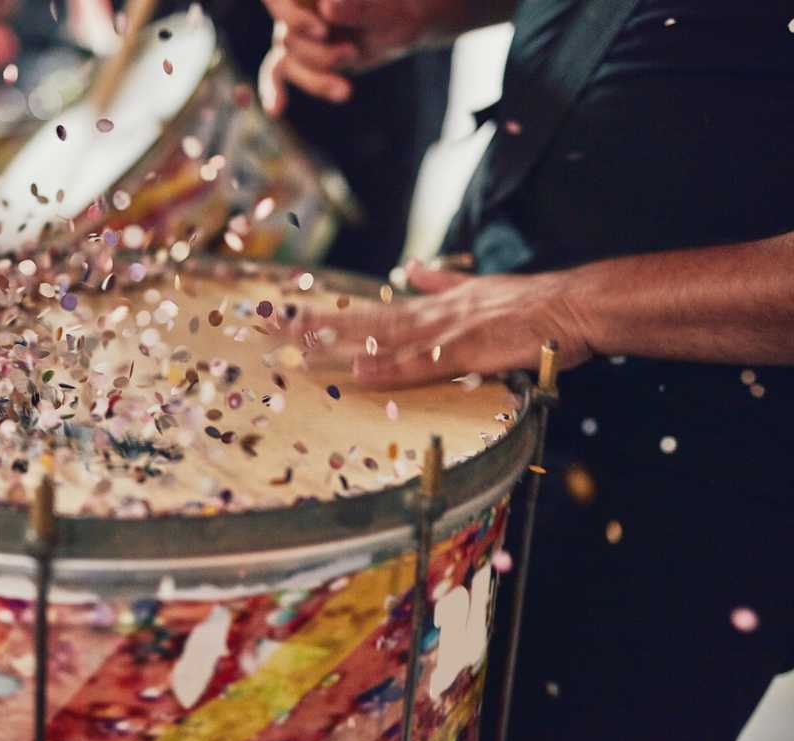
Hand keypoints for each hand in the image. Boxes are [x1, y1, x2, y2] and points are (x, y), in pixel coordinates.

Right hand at [258, 0, 432, 115]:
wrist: (400, 26)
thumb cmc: (393, 10)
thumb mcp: (383, 10)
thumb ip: (358, 6)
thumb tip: (328, 7)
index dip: (295, 17)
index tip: (323, 31)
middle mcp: (295, 4)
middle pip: (287, 36)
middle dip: (319, 55)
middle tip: (353, 53)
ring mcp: (294, 30)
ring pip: (286, 61)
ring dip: (315, 80)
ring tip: (345, 91)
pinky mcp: (297, 54)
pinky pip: (276, 72)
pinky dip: (273, 90)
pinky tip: (275, 109)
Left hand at [297, 262, 594, 386]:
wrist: (569, 304)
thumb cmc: (528, 303)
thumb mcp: (476, 288)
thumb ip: (439, 282)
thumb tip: (410, 268)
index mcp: (430, 306)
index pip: (369, 312)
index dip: (328, 316)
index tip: (291, 317)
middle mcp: (429, 316)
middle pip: (361, 322)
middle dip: (315, 327)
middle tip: (272, 329)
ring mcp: (444, 334)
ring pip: (380, 341)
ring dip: (339, 346)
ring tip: (297, 350)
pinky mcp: (466, 353)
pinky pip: (420, 365)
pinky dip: (389, 369)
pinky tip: (359, 372)